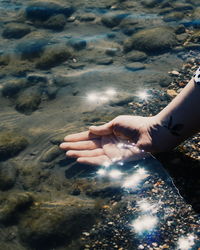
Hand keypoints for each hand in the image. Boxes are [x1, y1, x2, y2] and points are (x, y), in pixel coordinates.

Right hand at [59, 115, 175, 165]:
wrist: (150, 133)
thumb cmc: (135, 125)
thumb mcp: (116, 123)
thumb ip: (102, 128)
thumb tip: (89, 129)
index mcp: (107, 134)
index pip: (89, 137)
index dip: (77, 138)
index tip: (66, 138)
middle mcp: (107, 144)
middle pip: (88, 146)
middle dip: (75, 146)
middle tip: (61, 146)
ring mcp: (111, 153)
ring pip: (91, 154)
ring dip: (79, 154)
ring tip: (67, 153)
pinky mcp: (116, 160)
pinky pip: (100, 161)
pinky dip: (89, 161)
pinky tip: (79, 159)